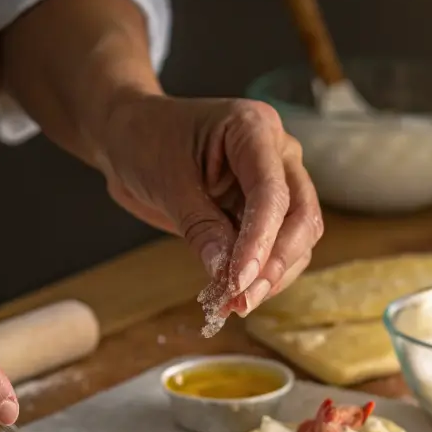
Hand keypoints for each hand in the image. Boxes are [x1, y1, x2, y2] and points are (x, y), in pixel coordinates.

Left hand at [97, 94, 322, 314]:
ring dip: (272, 276)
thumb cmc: (146, 142)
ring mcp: (278, 181)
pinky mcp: (265, 211)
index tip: (242, 281)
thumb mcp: (167, 183)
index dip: (260, 241)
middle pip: (301, 216)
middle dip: (275, 263)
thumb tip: (227, 274)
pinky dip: (260, 274)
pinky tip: (234, 294)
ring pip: (298, 238)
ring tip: (234, 303)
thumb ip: (200, 227)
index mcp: (254, 128)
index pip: (272, 192)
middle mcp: (278, 153)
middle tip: (243, 300)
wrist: (130, 138)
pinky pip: (277, 248)